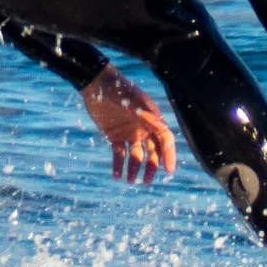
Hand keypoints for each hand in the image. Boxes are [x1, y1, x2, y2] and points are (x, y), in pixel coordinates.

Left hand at [83, 67, 176, 183]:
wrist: (97, 84)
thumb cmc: (119, 89)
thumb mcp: (134, 100)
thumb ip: (146, 114)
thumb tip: (162, 127)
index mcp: (153, 120)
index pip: (165, 141)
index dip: (168, 155)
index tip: (169, 170)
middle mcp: (144, 129)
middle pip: (152, 152)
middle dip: (151, 167)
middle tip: (147, 182)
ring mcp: (129, 133)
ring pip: (136, 156)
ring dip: (134, 169)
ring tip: (130, 182)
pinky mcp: (114, 136)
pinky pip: (118, 154)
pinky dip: (118, 165)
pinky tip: (116, 176)